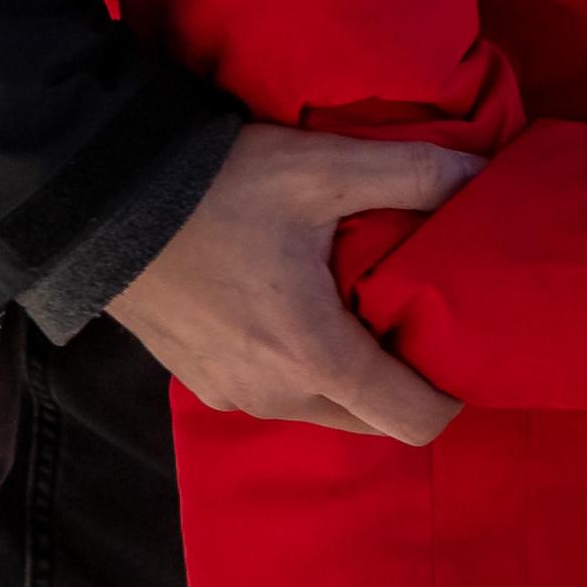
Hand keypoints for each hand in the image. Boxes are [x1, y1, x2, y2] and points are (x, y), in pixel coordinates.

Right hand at [108, 124, 481, 443]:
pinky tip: (321, 305)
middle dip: (409, 379)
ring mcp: (235, 395)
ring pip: (327, 408)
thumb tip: (488, 176)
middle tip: (429, 313)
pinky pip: (283, 393)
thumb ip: (417, 173)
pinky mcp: (205, 382)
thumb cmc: (219, 188)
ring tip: (379, 303)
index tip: (471, 345)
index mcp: (313, 355)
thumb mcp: (326, 166)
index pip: (411, 420)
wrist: (99, 206)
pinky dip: (312, 366)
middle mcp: (275, 394)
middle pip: (373, 420)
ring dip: (359, 371)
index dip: (454, 394)